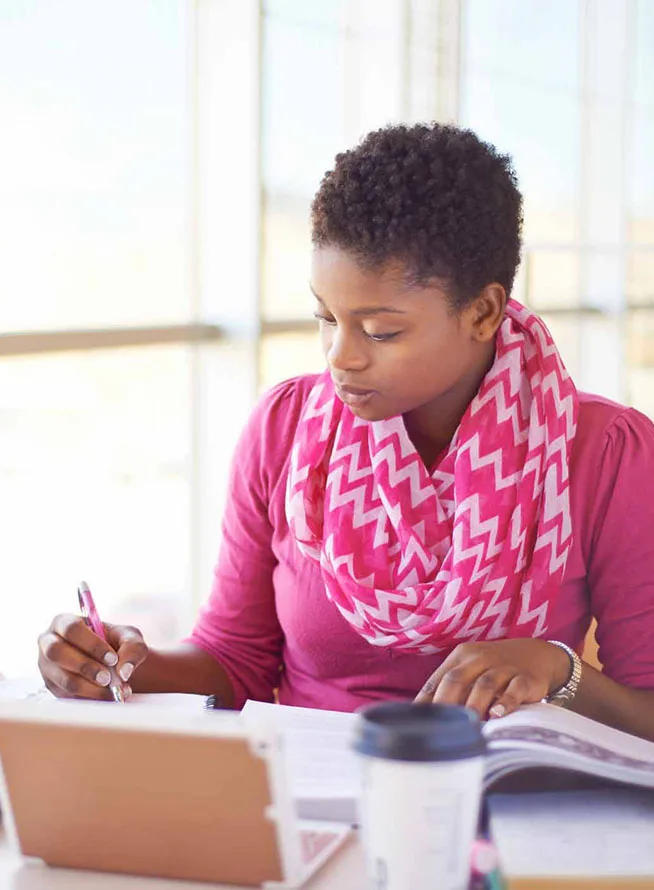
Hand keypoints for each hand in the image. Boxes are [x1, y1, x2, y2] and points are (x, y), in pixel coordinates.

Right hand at [38, 613, 148, 699]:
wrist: (112, 664)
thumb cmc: (117, 644)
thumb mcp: (130, 638)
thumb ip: (132, 647)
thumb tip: (123, 671)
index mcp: (64, 622)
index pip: (71, 629)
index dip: (92, 644)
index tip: (113, 658)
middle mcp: (49, 643)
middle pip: (57, 652)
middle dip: (85, 667)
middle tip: (108, 678)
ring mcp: (47, 666)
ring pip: (62, 678)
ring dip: (89, 687)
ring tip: (112, 690)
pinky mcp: (52, 687)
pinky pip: (66, 696)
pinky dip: (89, 699)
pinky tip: (107, 697)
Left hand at [414, 639, 571, 719]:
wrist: (537, 655)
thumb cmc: (494, 668)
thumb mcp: (471, 670)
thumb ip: (451, 688)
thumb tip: (424, 716)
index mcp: (462, 656)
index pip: (439, 678)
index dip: (427, 699)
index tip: (417, 721)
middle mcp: (480, 659)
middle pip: (458, 678)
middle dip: (446, 702)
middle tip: (439, 726)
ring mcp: (504, 668)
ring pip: (485, 684)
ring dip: (474, 704)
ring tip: (467, 724)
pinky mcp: (526, 679)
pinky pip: (515, 689)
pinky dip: (506, 702)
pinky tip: (498, 715)